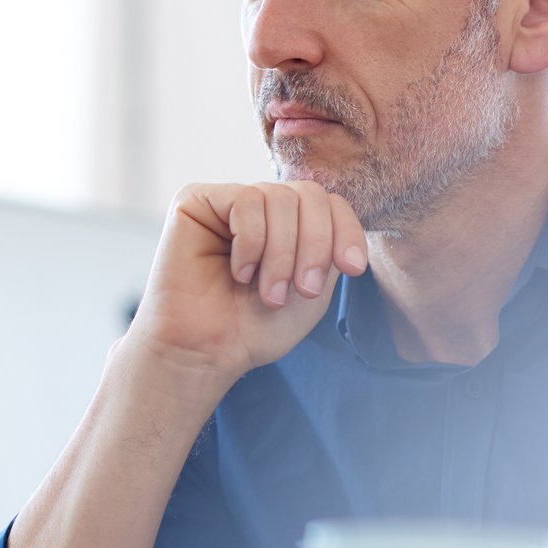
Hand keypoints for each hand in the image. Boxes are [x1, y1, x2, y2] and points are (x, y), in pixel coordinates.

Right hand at [125, 181, 367, 390]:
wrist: (206, 352)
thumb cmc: (254, 328)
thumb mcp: (313, 289)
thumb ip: (329, 247)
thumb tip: (339, 209)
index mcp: (289, 224)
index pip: (331, 203)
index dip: (347, 231)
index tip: (352, 269)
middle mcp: (260, 206)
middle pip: (310, 194)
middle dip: (314, 246)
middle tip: (301, 290)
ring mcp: (228, 201)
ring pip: (279, 197)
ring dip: (281, 253)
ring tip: (267, 293)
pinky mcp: (196, 200)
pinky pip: (246, 200)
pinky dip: (251, 242)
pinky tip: (238, 271)